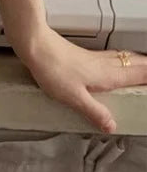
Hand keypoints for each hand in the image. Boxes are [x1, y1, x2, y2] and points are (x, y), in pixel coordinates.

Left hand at [14, 26, 146, 132]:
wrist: (37, 46)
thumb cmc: (53, 68)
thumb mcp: (75, 98)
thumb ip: (95, 112)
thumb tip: (111, 125)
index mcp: (108, 75)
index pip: (139, 74)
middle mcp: (105, 64)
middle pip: (135, 62)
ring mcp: (95, 57)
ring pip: (125, 57)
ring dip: (137, 61)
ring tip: (144, 64)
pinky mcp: (85, 54)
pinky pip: (112, 56)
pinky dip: (122, 58)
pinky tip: (115, 61)